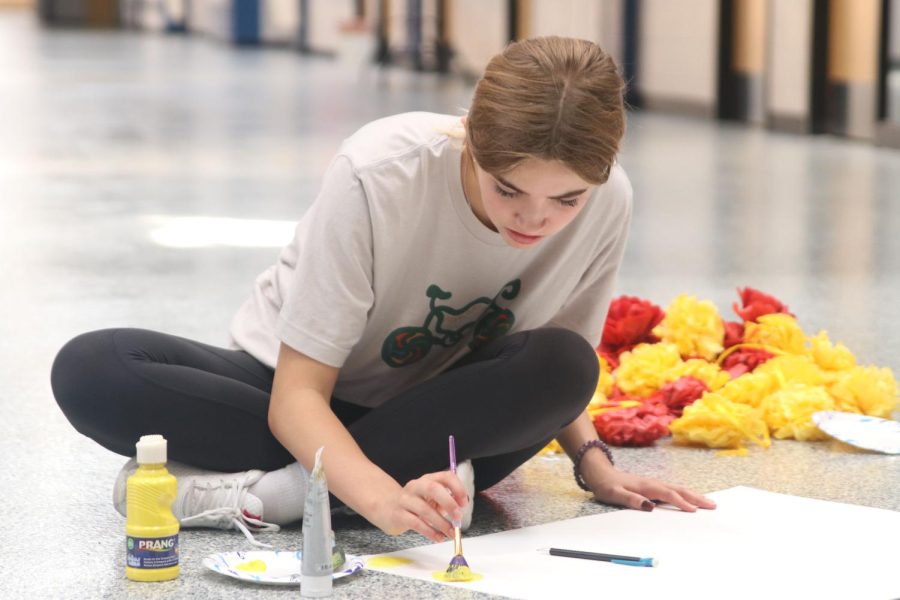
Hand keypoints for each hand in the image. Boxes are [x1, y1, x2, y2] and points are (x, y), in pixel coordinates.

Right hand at [369, 471, 468, 542]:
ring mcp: (405, 500)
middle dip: (448, 503)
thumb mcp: (430, 499)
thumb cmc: (413, 504)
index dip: (457, 488)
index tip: (464, 503)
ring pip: (425, 510)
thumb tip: (461, 509)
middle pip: (433, 488)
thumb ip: (445, 501)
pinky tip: (438, 538)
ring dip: (441, 523)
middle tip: (458, 517)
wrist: (385, 507)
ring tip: (451, 533)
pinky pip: (416, 523)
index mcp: (427, 480)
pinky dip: (430, 532)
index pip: (445, 476)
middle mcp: (416, 486)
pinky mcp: (398, 514)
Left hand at [588, 467, 716, 511]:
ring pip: (677, 488)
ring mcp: (653, 483)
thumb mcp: (614, 494)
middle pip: (678, 489)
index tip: (694, 511)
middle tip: (712, 505)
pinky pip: (672, 489)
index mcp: (645, 486)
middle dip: (695, 497)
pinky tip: (689, 498)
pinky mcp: (651, 485)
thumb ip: (631, 499)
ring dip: (692, 495)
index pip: (667, 495)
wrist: (599, 472)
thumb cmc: (606, 485)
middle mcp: (652, 483)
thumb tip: (649, 506)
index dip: (681, 503)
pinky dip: (684, 493)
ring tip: (707, 502)